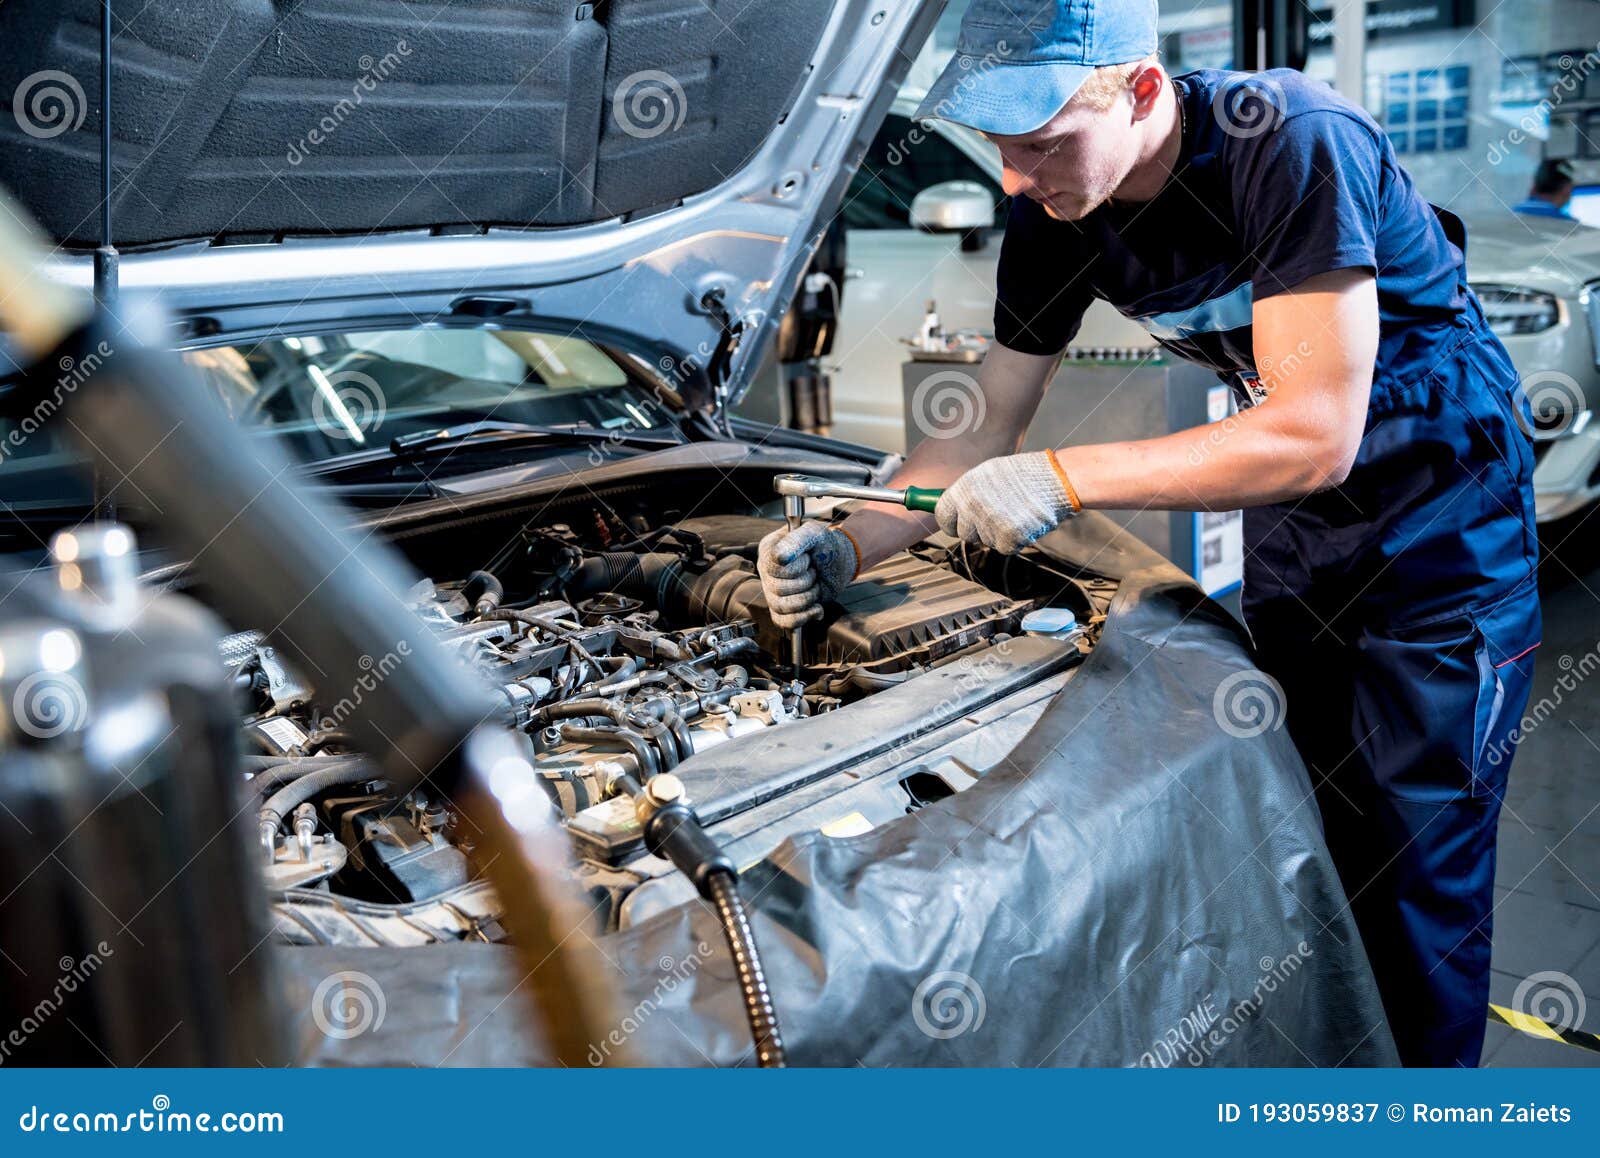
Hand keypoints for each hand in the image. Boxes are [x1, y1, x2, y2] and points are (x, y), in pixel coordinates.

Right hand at [757, 522, 858, 627]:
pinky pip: (783, 621)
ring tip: (815, 587)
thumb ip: (796, 541)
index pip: (774, 568)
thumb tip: (779, 557)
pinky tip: (816, 609)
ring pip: (781, 606)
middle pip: (778, 589)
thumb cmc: (826, 544)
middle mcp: (767, 571)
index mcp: (768, 550)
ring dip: (807, 599)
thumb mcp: (814, 533)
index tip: (808, 558)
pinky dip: (803, 618)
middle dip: (805, 583)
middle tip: (814, 572)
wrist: (840, 560)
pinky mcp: (783, 607)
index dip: (796, 567)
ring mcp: (772, 590)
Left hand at [934, 450, 1076, 553]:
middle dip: (976, 529)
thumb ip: (967, 492)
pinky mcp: (1008, 537)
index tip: (955, 524)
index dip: (950, 522)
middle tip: (993, 517)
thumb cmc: (1023, 474)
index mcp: (965, 488)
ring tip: (1014, 512)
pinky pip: (1003, 547)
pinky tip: (1023, 521)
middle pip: (963, 533)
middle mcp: (973, 506)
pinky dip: (1014, 540)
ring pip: (985, 541)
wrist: (1056, 479)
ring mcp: (990, 523)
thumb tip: (952, 508)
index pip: (942, 516)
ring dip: (997, 533)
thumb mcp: (987, 474)